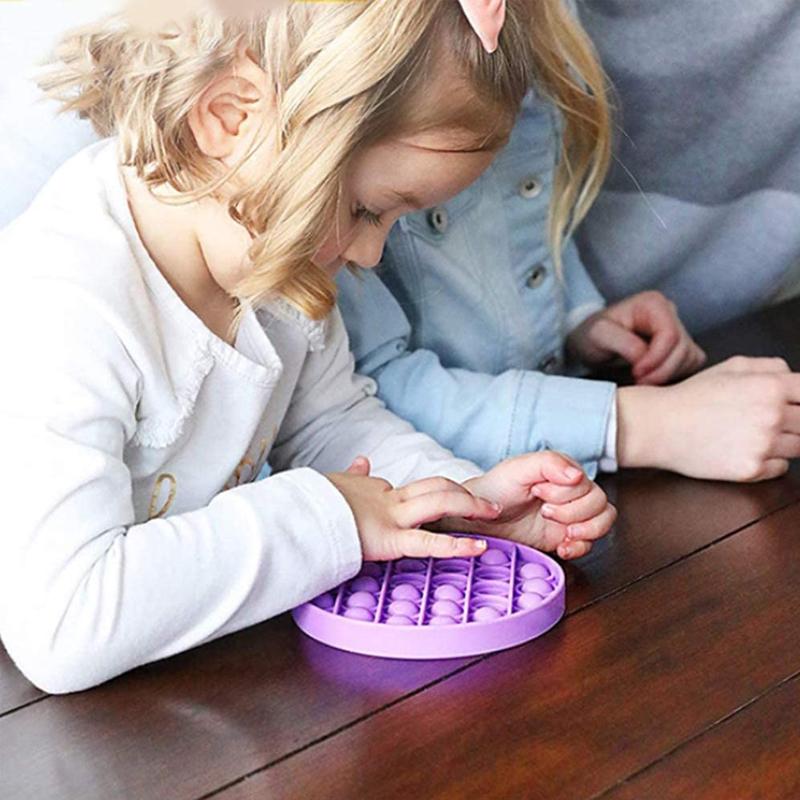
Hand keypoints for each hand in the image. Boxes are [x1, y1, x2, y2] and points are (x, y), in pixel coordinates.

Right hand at [327, 457, 500, 560]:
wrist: (296, 515)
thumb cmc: (313, 505)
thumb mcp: (338, 485)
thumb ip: (354, 473)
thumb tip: (362, 459)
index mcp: (380, 490)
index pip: (420, 487)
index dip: (444, 492)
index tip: (462, 501)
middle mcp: (391, 499)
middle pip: (437, 487)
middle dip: (466, 494)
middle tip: (491, 504)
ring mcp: (392, 517)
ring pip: (439, 502)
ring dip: (470, 505)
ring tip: (494, 513)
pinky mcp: (389, 540)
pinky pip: (429, 542)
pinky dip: (457, 545)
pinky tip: (478, 548)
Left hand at [442, 452, 616, 560]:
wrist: (478, 520)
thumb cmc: (495, 489)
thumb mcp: (517, 469)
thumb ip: (548, 464)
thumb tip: (578, 474)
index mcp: (561, 472)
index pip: (587, 483)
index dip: (566, 492)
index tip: (538, 493)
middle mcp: (570, 492)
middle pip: (600, 503)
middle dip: (573, 511)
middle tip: (545, 512)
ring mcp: (570, 515)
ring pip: (603, 521)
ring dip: (585, 530)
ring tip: (561, 533)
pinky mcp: (565, 537)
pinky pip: (591, 543)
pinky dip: (581, 547)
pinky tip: (561, 547)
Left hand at [568, 291, 705, 384]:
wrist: (591, 342)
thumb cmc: (592, 335)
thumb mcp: (599, 335)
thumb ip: (622, 342)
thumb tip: (644, 356)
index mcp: (653, 304)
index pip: (670, 334)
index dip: (656, 358)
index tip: (637, 372)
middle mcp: (670, 312)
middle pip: (683, 348)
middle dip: (661, 370)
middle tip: (638, 381)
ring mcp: (678, 329)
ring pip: (689, 357)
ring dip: (668, 374)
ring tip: (642, 379)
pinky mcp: (681, 346)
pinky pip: (691, 363)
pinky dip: (675, 374)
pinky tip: (653, 376)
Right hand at [617, 356, 799, 480]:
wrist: (659, 426)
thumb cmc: (691, 396)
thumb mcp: (730, 366)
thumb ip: (770, 366)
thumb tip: (793, 378)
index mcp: (770, 386)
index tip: (794, 406)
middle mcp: (772, 415)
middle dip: (794, 421)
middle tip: (767, 420)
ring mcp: (763, 444)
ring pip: (799, 447)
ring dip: (783, 442)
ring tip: (754, 434)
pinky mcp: (752, 469)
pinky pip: (781, 468)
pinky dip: (770, 461)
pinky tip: (746, 449)